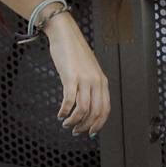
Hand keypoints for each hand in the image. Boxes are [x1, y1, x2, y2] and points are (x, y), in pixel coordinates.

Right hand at [45, 13, 109, 134]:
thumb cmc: (76, 52)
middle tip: (76, 130)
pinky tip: (60, 114)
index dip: (99, 124)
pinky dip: (64, 111)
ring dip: (74, 121)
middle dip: (85, 126)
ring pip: (83, 110)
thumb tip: (87, 105)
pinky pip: (69, 101)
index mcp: (102, 81)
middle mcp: (96, 82)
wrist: (66, 35)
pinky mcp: (71, 77)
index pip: (105, 109)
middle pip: (95, 112)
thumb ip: (91, 86)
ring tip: (66, 123)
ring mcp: (84, 80)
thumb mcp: (89, 70)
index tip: (91, 132)